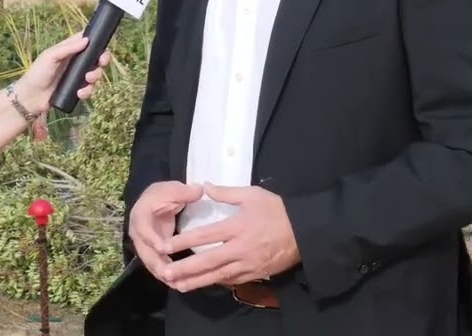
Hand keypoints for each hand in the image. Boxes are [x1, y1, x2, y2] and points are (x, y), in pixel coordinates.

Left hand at [14, 32, 110, 113]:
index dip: (98, 42)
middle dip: (102, 61)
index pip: (88, 41)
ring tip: (87, 80)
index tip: (103, 47)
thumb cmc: (37, 73)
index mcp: (69, 49)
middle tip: (101, 64)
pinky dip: (88, 91)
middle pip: (97, 58)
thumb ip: (67, 48)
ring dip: (95, 77)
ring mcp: (77, 76)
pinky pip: (89, 89)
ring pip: (95, 74)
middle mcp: (76, 61)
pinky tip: (80, 93)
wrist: (31, 97)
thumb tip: (86, 40)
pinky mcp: (77, 89)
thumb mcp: (50, 57)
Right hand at [128, 181, 203, 281]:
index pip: (144, 230)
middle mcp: (138, 234)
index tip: (163, 248)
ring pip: (151, 264)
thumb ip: (183, 191)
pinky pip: (158, 267)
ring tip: (177, 284)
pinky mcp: (152, 254)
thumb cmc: (162, 195)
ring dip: (163, 274)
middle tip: (170, 275)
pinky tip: (180, 285)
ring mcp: (144, 246)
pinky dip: (167, 276)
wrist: (154, 202)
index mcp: (140, 216)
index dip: (152, 239)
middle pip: (145, 252)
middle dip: (157, 264)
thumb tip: (200, 191)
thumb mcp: (172, 189)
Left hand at [158, 184, 300, 292]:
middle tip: (165, 272)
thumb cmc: (277, 210)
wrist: (305, 233)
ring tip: (178, 285)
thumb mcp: (252, 195)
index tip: (165, 245)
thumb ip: (226, 193)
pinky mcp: (255, 274)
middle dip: (185, 268)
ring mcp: (247, 264)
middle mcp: (239, 249)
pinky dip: (216, 283)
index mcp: (237, 227)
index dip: (183, 241)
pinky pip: (232, 280)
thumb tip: (204, 186)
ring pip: (218, 276)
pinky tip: (202, 284)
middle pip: (208, 261)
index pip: (204, 236)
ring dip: (197, 281)